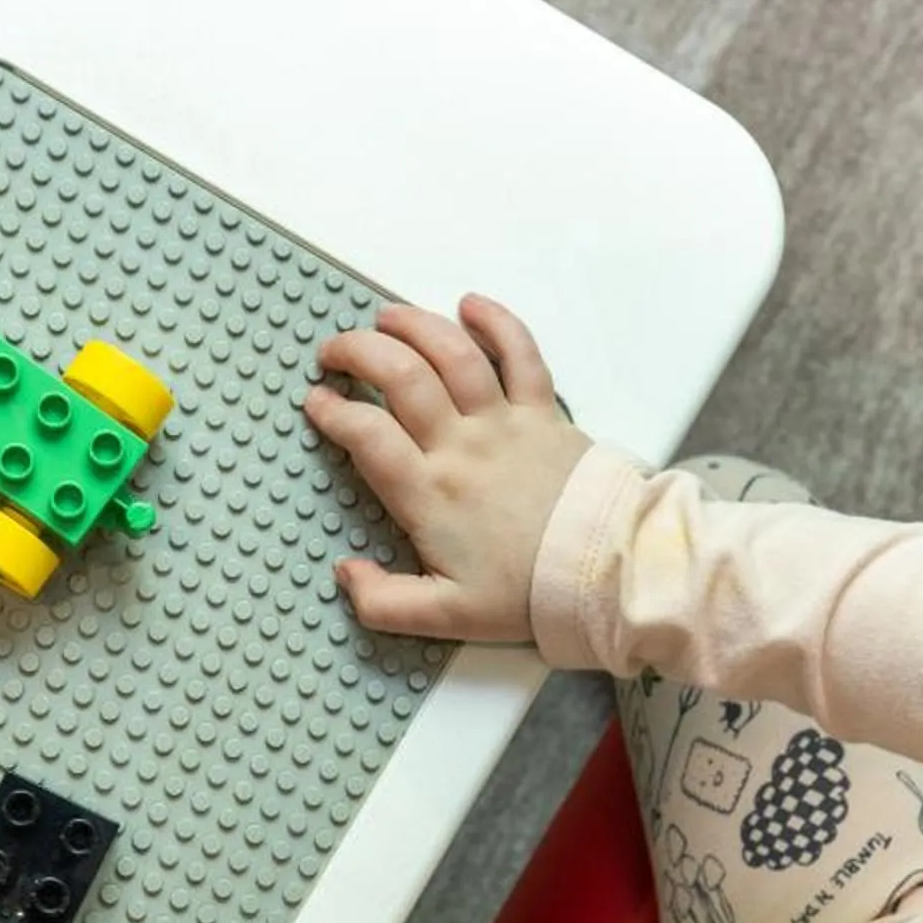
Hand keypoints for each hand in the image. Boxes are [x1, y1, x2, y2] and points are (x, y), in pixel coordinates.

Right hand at [306, 296, 591, 641]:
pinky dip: (497, 321)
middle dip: (357, 352)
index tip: (316, 402)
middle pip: (400, 376)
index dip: (332, 412)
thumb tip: (345, 573)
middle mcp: (461, 446)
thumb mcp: (447, 618)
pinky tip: (470, 304)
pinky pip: (520, 353)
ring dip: (413, 325)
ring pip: (452, 352)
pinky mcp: (544, 411)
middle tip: (334, 352)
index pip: (366, 435)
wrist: (606, 573)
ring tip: (385, 318)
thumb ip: (383, 602)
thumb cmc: (529, 592)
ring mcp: (504, 422)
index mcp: (429, 494)